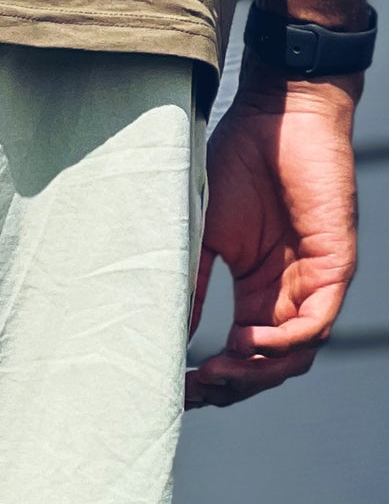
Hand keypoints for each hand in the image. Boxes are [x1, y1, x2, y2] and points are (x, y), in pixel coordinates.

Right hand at [186, 61, 358, 408]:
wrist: (276, 113)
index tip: (178, 387)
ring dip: (258, 371)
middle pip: (271, 364)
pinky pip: (316, 320)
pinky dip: (284, 339)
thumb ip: (194, 278)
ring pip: (296, 353)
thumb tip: (168, 329)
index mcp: (261, 288)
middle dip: (234, 385)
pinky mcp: (334, 263)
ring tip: (219, 371)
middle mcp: (290, 292)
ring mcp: (314, 281)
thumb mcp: (205, 228)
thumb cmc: (239, 160)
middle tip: (197, 390)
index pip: (244, 352)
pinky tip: (247, 339)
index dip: (215, 377)